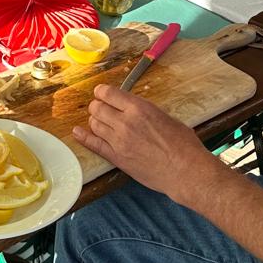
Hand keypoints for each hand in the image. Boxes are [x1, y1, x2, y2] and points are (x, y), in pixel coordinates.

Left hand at [73, 87, 212, 201]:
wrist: (185, 170)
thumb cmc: (182, 144)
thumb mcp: (165, 116)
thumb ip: (144, 111)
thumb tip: (132, 109)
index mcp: (139, 108)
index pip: (108, 93)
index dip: (102, 92)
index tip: (102, 93)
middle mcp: (125, 122)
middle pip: (97, 108)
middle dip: (97, 106)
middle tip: (101, 108)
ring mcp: (119, 141)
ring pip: (94, 124)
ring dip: (94, 120)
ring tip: (99, 121)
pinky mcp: (117, 158)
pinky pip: (93, 145)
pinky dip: (83, 137)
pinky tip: (77, 133)